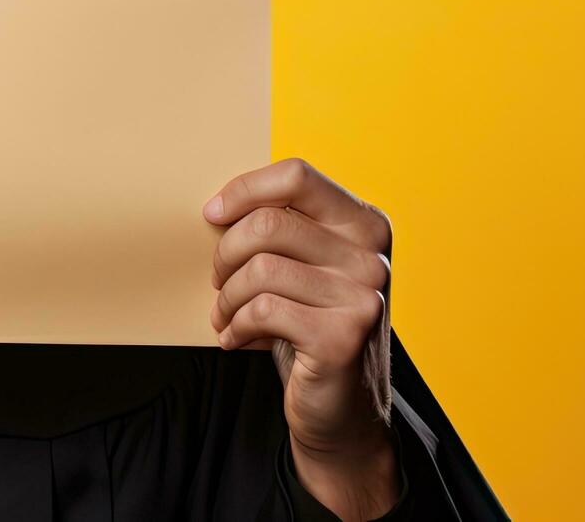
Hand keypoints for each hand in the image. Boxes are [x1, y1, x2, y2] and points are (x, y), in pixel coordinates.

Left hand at [204, 158, 397, 519]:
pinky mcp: (342, 336)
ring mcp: (363, 296)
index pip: (297, 177)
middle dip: (226, 253)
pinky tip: (237, 339)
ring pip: (260, 269)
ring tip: (227, 315)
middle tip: (218, 281)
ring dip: (228, 297)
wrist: (340, 408)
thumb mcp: (305, 268)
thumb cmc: (309, 325)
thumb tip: (218, 207)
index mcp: (366, 225)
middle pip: (269, 222)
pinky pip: (262, 310)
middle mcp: (372, 256)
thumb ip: (283, 230)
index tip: (211, 214)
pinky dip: (236, 326)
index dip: (245, 190)